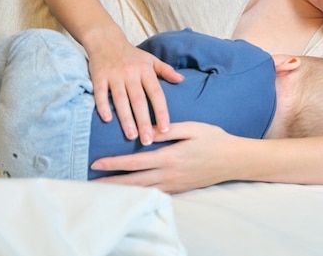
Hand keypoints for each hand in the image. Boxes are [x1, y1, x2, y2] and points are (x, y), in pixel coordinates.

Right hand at [89, 41, 182, 144]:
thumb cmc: (131, 54)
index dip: (162, 111)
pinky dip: (102, 106)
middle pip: (139, 101)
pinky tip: (107, 120)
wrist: (106, 40)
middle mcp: (131, 74)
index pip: (156, 94)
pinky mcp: (98, 77)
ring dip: (125, 119)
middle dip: (144, 122)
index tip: (166, 128)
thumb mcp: (151, 60)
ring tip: (131, 136)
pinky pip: (100, 93)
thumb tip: (182, 80)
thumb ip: (166, 71)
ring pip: (120, 100)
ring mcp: (114, 75)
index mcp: (146, 71)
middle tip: (148, 141)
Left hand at [91, 122, 236, 192]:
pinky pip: (154, 194)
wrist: (233, 160)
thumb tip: (148, 131)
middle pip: (133, 182)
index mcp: (170, 157)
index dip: (114, 163)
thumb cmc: (214, 139)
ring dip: (121, 191)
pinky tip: (129, 193)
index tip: (96, 163)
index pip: (135, 162)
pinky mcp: (179, 189)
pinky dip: (138, 194)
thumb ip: (168, 130)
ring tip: (103, 191)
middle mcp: (169, 174)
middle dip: (110, 183)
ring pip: (142, 191)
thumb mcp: (192, 128)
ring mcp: (174, 185)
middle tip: (90, 184)